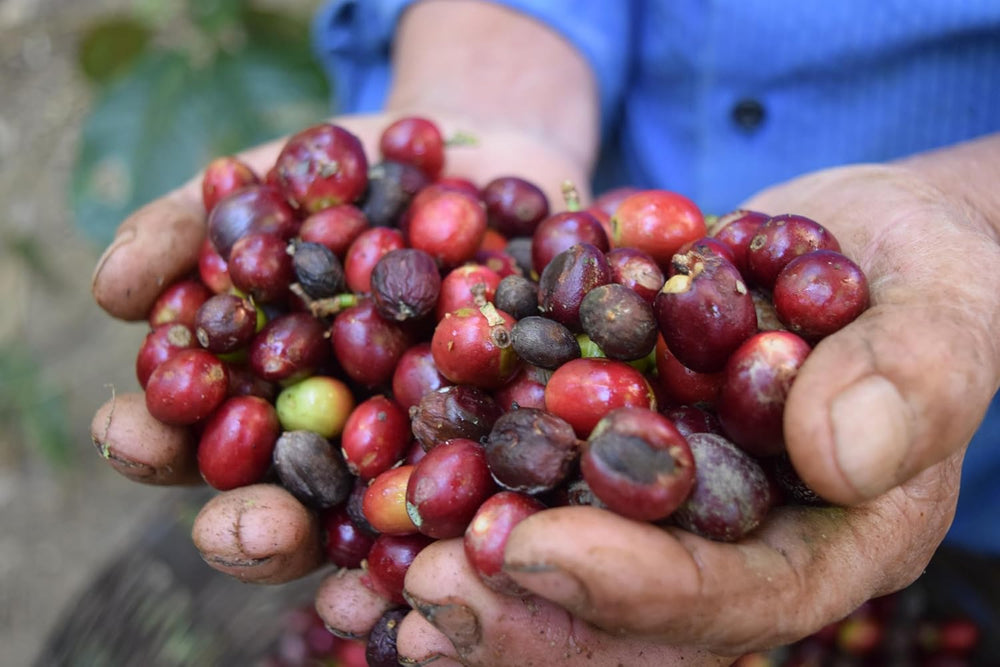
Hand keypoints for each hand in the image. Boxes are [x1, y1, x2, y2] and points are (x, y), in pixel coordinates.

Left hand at [401, 163, 990, 661]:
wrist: (864, 239)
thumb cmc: (929, 270)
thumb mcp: (948, 306)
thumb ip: (911, 379)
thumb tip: (834, 451)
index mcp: (825, 542)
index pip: (728, 596)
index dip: (629, 586)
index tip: (529, 551)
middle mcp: (734, 541)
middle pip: (627, 614)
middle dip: (526, 610)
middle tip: (429, 593)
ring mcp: (667, 499)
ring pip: (567, 567)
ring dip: (472, 576)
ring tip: (383, 578)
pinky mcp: (614, 442)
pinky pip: (536, 485)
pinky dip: (461, 494)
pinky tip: (384, 504)